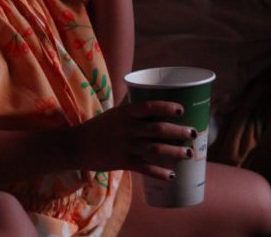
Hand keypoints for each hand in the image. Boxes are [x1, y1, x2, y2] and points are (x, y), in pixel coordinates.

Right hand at [69, 100, 195, 180]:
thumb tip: (150, 94)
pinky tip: (171, 176)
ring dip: (174, 152)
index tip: (181, 109)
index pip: (148, 107)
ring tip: (189, 153)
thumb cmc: (98, 127)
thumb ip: (130, 106)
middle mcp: (127, 129)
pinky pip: (144, 169)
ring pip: (155, 150)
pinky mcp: (123, 163)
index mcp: (124, 114)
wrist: (77, 146)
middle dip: (178, 131)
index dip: (166, 107)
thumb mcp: (113, 113)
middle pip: (157, 129)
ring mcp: (125, 147)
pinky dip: (159, 173)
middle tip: (193, 133)